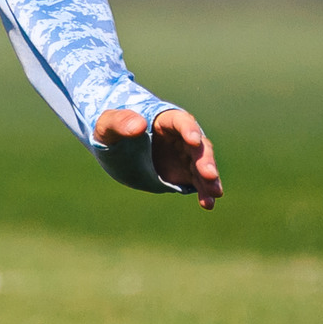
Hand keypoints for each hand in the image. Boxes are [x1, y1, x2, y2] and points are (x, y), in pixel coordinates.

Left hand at [99, 104, 217, 209]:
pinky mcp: (183, 173)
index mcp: (164, 119)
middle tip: (208, 174)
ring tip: (214, 194)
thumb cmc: (110, 131)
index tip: (193, 141)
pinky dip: (203, 192)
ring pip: (202, 165)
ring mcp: (184, 156)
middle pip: (198, 146)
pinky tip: (207, 204)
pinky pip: (197, 182)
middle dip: (205, 160)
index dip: (189, 130)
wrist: (114, 150)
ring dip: (209, 179)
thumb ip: (120, 122)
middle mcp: (180, 136)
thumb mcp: (107, 125)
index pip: (181, 121)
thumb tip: (139, 125)